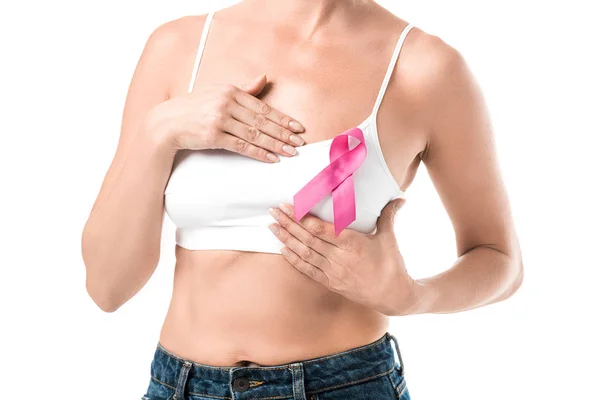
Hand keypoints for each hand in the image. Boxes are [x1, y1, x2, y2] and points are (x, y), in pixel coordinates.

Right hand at [144, 74, 305, 162]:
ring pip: (254, 134)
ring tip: (291, 152)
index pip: (263, 107)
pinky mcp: (213, 136)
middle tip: (300, 141)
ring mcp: (219, 120)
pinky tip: (272, 158)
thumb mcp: (218, 92)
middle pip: (262, 121)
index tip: (298, 127)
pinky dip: (258, 153)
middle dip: (283, 133)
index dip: (282, 118)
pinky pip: (241, 146)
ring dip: (275, 144)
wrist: (168, 121)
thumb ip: (244, 89)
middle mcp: (226, 104)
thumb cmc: (196, 107)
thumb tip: (264, 78)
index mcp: (231, 91)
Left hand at [267, 198, 419, 315]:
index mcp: (353, 244)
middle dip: (288, 224)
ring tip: (272, 226)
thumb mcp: (389, 237)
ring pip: (304, 253)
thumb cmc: (392, 264)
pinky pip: (307, 270)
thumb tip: (400, 198)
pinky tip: (283, 249)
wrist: (393, 296)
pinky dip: (294, 259)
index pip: (321, 228)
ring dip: (286, 239)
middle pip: (307, 239)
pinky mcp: (330, 283)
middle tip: (274, 211)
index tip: (289, 205)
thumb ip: (388, 215)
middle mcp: (340, 258)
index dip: (302, 217)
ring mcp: (333, 272)